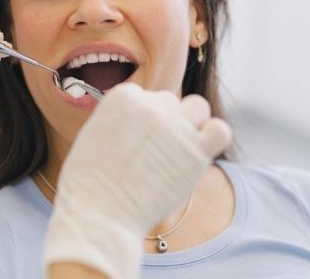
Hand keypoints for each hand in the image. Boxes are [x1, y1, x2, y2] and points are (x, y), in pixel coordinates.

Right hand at [43, 83, 231, 278]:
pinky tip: (199, 151)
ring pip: (198, 107)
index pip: (144, 96)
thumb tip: (139, 119)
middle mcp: (152, 105)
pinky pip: (220, 131)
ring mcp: (176, 127)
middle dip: (163, 122)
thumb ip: (120, 117)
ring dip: (191, 122)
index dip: (140, 119)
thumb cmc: (89, 180)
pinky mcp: (197, 152)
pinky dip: (213, 136)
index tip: (134, 139)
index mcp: (124, 96)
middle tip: (152, 151)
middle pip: (169, 102)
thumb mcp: (94, 131)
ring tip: (178, 147)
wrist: (99, 213)